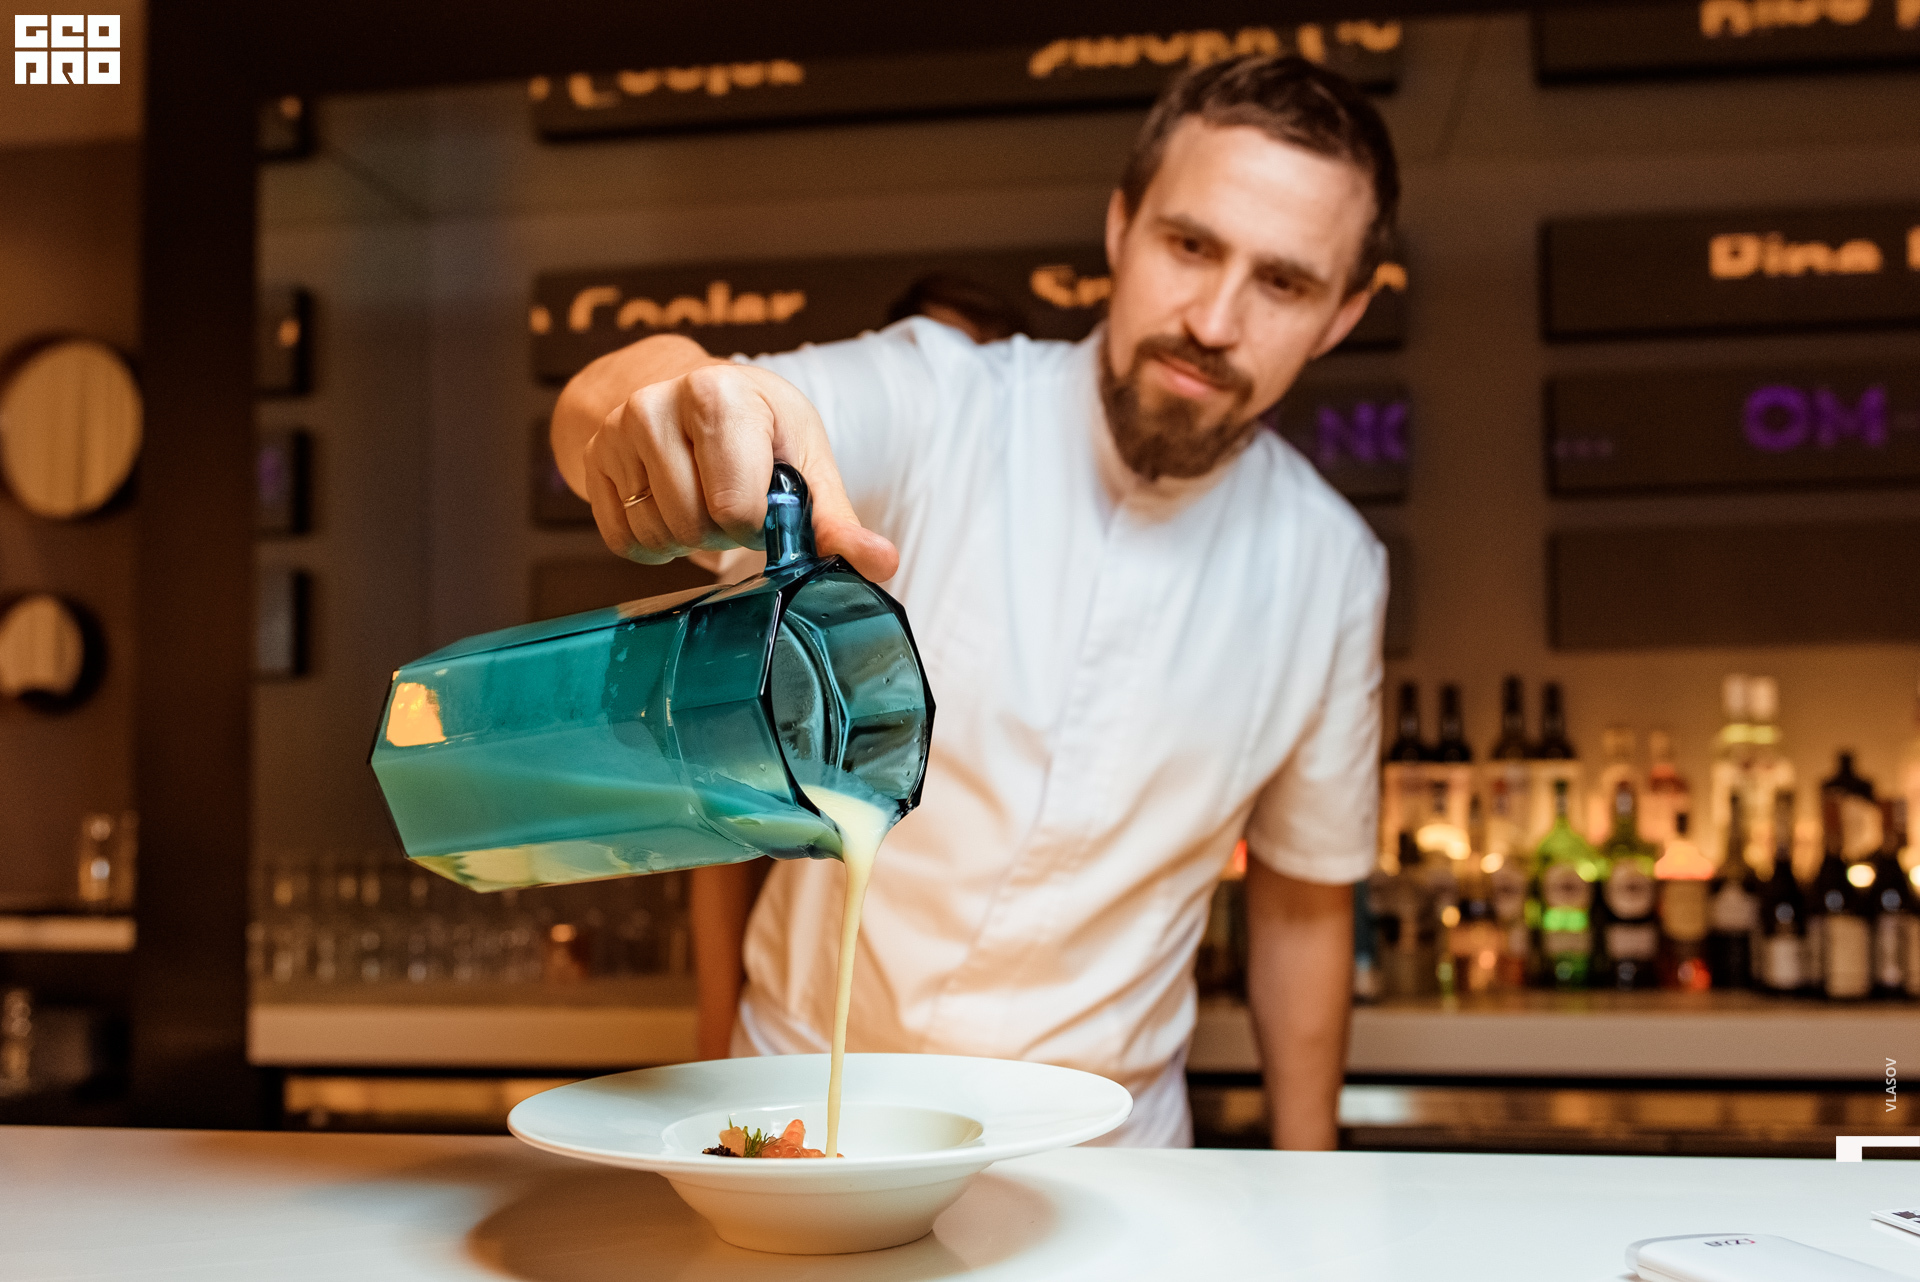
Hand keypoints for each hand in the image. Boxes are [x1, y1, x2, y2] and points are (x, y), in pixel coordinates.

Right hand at [577, 359, 897, 581]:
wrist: (688, 390)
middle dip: (722, 531)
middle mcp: (656, 404)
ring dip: (688, 537)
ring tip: (703, 497)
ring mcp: (616, 432)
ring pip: (656, 536)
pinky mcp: (591, 461)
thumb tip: (883, 564)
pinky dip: (653, 541)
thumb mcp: (805, 460)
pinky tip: (671, 505)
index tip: (765, 499)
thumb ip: (837, 521)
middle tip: (733, 500)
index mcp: (719, 393)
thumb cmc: (759, 426)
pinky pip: (623, 540)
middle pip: (693, 527)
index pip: (735, 509)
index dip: (758, 523)